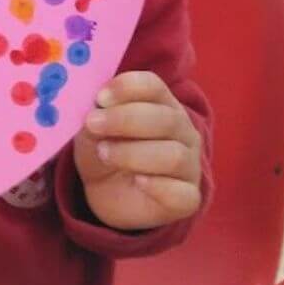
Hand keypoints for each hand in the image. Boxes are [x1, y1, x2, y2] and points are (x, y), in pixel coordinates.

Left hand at [73, 71, 201, 231]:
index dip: (127, 88)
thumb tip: (96, 106)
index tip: (99, 98)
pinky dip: (158, 186)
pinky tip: (137, 181)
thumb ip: (96, 114)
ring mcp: (189, 165)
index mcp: (161, 103)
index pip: (154, 86)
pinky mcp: (188, 198)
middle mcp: (182, 131)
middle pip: (166, 118)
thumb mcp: (93, 129)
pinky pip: (182, 193)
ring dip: (133, 153)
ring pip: (173, 155)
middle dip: (125, 120)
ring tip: (105, 154)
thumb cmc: (105, 148)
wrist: (106, 191)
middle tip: (93, 124)